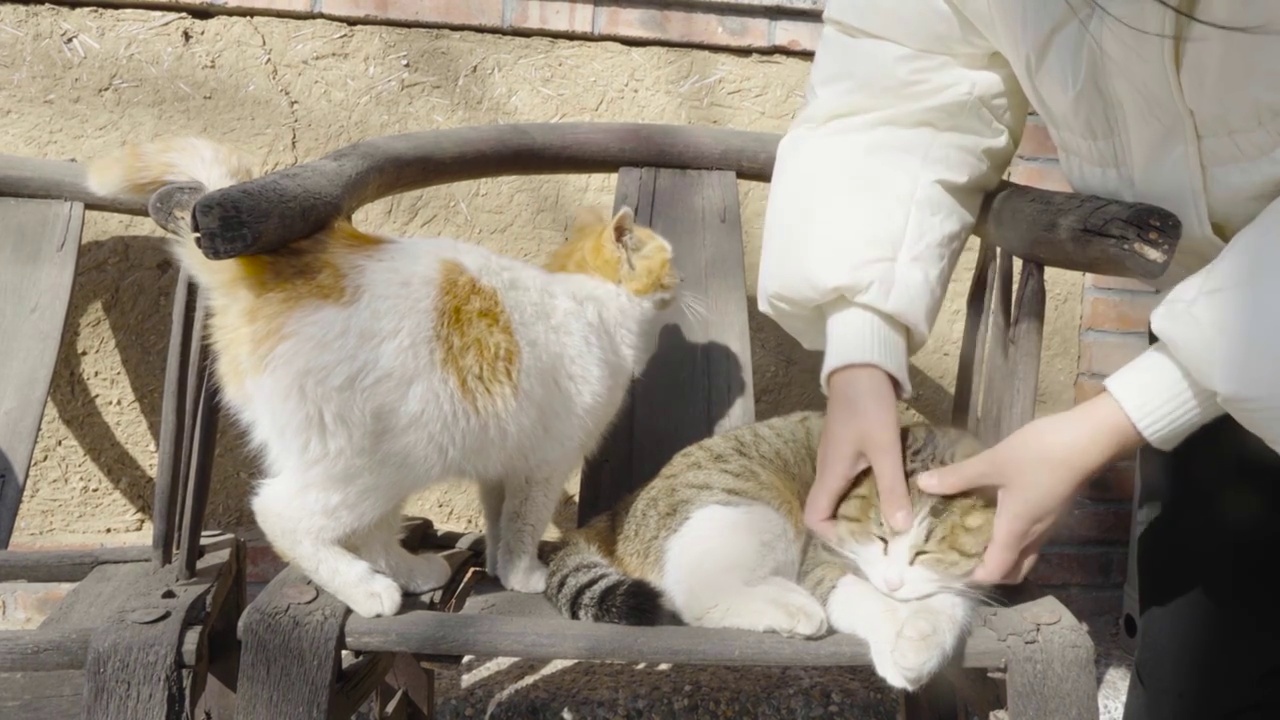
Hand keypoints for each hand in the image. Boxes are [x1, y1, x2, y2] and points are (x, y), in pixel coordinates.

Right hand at [809, 365, 913, 540]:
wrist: (860, 366)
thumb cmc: (869, 406)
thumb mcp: (885, 449)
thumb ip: (892, 489)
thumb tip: (900, 530)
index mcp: (830, 474)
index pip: (814, 517)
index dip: (832, 535)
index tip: (862, 541)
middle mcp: (827, 470)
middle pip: (828, 510)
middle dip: (852, 527)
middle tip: (884, 537)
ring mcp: (836, 458)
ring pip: (841, 496)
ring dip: (861, 510)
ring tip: (891, 518)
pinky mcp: (847, 448)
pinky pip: (851, 481)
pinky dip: (867, 492)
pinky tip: (891, 491)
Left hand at [917, 392, 1144, 583]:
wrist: (1089, 440)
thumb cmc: (1040, 455)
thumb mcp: (992, 463)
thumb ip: (957, 476)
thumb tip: (922, 485)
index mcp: (1016, 531)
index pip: (996, 572)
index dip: (973, 578)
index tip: (949, 568)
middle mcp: (1034, 535)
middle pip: (1013, 569)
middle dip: (989, 570)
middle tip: (961, 554)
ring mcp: (1048, 523)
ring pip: (1024, 552)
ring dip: (1001, 552)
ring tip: (973, 534)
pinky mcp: (1054, 508)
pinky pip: (1031, 534)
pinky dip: (1012, 534)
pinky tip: (995, 510)